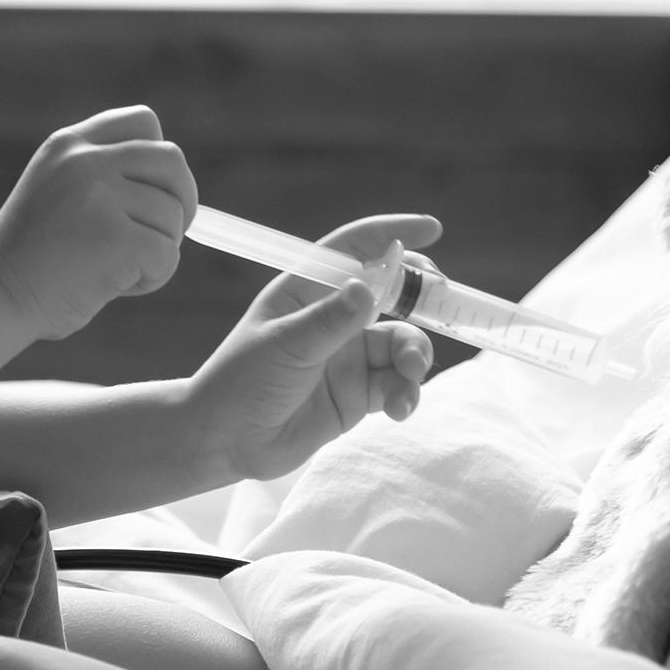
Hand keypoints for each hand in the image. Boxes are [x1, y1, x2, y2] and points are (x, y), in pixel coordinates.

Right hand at [0, 107, 197, 343]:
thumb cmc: (31, 257)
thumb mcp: (59, 192)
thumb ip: (104, 177)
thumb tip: (176, 191)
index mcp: (69, 143)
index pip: (143, 121)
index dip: (160, 161)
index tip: (151, 195)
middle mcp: (85, 159)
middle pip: (172, 160)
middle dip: (181, 200)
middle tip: (161, 235)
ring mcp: (99, 194)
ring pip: (173, 215)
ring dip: (160, 249)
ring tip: (120, 270)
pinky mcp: (116, 237)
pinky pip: (167, 253)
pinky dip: (153, 277)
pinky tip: (120, 287)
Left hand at [182, 213, 442, 481]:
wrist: (225, 442)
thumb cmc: (240, 382)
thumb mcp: (284, 346)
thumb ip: (329, 321)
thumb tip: (369, 288)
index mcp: (307, 291)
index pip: (354, 249)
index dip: (392, 234)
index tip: (432, 228)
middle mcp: (332, 318)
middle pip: (392, 294)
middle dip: (421, 297)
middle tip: (444, 304)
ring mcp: (348, 356)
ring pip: (402, 343)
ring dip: (415, 357)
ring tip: (407, 379)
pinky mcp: (358, 394)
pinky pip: (397, 384)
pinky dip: (406, 392)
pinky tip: (399, 407)